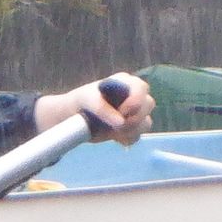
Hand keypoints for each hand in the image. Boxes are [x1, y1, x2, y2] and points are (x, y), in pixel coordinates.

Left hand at [34, 72, 153, 145]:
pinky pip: (138, 136)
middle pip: (149, 105)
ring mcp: (133, 113)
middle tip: (117, 125)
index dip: (136, 100)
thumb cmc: (81, 101)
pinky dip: (127, 139)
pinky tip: (114, 138)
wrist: (72, 117)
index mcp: (124, 82)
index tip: (122, 111)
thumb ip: (102, 108)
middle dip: (135, 117)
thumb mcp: (87, 100)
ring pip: (146, 122)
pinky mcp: (129, 128)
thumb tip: (121, 122)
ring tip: (113, 132)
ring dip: (132, 130)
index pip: (141, 88)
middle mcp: (132, 96)